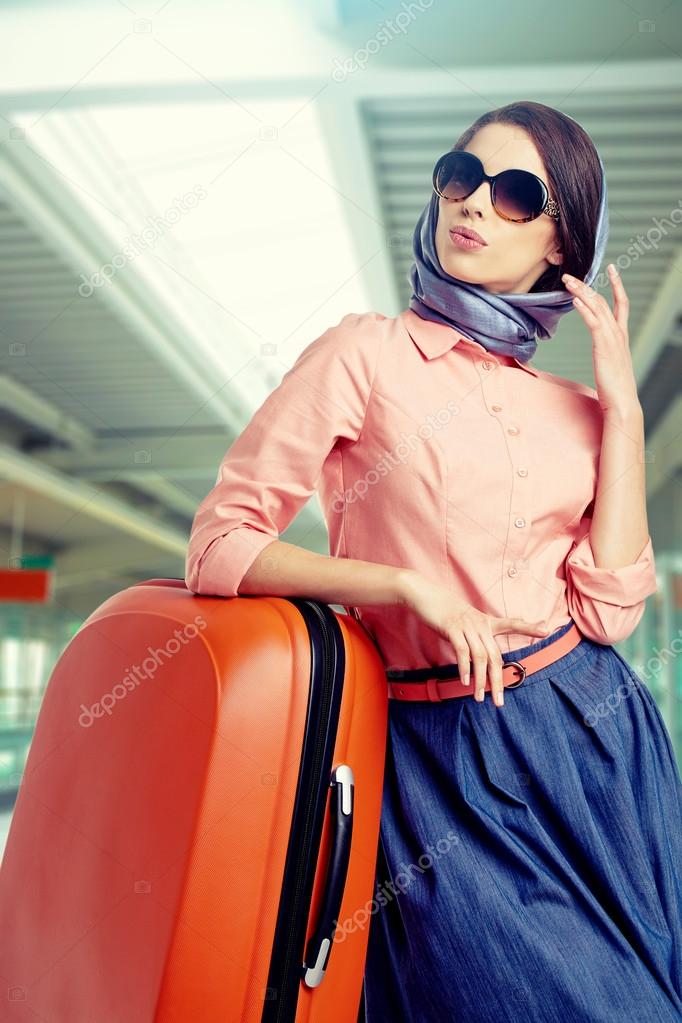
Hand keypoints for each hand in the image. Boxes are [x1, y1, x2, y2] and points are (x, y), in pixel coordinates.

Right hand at [398, 571, 549, 707]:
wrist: (423, 593)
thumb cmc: (442, 610)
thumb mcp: (463, 620)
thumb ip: (474, 635)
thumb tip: (478, 657)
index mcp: (485, 621)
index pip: (511, 624)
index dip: (528, 627)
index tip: (546, 630)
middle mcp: (480, 623)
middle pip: (495, 656)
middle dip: (498, 681)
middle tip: (499, 702)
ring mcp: (467, 625)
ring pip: (480, 657)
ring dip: (480, 680)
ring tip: (478, 697)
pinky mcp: (452, 627)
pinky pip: (462, 650)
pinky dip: (465, 668)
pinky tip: (465, 681)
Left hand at [562, 265, 640, 417]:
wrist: (622, 401)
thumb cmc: (615, 387)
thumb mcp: (610, 364)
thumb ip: (607, 352)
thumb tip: (601, 351)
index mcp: (621, 336)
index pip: (621, 303)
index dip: (616, 285)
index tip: (612, 269)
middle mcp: (619, 333)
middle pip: (603, 301)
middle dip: (587, 286)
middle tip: (571, 274)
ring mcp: (613, 338)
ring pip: (597, 308)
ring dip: (581, 293)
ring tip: (568, 281)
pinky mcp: (604, 346)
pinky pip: (593, 323)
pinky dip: (584, 310)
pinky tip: (575, 301)